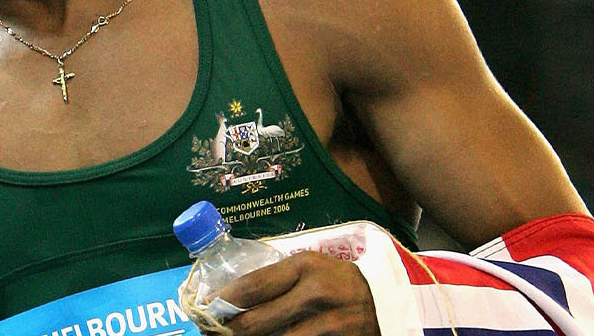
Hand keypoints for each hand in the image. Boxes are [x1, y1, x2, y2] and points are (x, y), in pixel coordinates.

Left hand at [214, 251, 378, 335]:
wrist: (388, 305)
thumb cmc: (338, 283)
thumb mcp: (312, 269)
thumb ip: (278, 279)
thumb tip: (227, 299)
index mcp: (305, 265)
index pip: (251, 286)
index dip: (222, 302)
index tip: (204, 309)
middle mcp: (317, 292)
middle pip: (255, 321)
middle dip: (228, 330)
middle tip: (213, 332)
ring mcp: (330, 323)